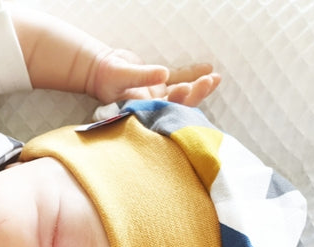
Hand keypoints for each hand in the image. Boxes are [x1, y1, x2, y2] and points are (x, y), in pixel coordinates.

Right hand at [87, 48, 221, 106]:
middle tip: (209, 82)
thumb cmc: (105, 76)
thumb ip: (142, 75)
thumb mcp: (120, 75)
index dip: (180, 102)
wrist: (98, 70)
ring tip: (215, 78)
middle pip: (179, 104)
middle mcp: (153, 106)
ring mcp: (157, 95)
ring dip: (199, 86)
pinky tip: (207, 68)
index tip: (187, 88)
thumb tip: (164, 73)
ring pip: (182, 93)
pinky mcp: (159, 83)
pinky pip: (179, 78)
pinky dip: (192, 74)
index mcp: (143, 110)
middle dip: (195, 94)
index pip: (166, 110)